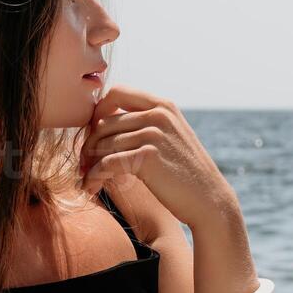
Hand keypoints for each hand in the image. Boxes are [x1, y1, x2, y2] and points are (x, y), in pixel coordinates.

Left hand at [79, 83, 236, 228]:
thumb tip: (104, 121)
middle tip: (83, 164)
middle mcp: (158, 114)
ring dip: (89, 164)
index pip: (116, 93)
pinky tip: (91, 187)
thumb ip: (146, 123)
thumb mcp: (170, 137)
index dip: (97, 112)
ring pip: (102, 144)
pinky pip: (107, 163)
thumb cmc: (185, 173)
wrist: (209, 200)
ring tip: (87, 179)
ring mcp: (153, 133)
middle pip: (104, 122)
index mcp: (162, 105)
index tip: (93, 135)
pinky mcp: (147, 157)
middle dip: (89, 144)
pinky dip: (94, 176)